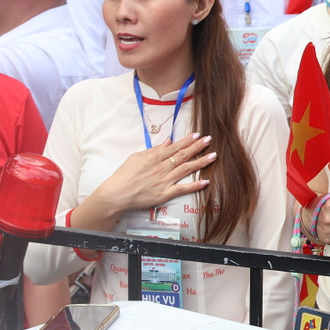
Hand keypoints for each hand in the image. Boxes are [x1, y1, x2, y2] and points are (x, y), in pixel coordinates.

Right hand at [93, 133, 215, 215]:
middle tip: (209, 139)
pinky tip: (206, 181)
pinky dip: (195, 185)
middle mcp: (161, 168)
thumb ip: (154, 150)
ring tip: (213, 155)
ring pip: (186, 169)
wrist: (116, 194)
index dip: (187, 140)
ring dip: (201, 162)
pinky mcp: (165, 194)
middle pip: (183, 155)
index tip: (197, 135)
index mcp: (154, 158)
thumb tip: (168, 141)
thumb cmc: (124, 175)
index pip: (174, 147)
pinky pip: (182, 189)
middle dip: (197, 147)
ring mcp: (164, 181)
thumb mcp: (136, 157)